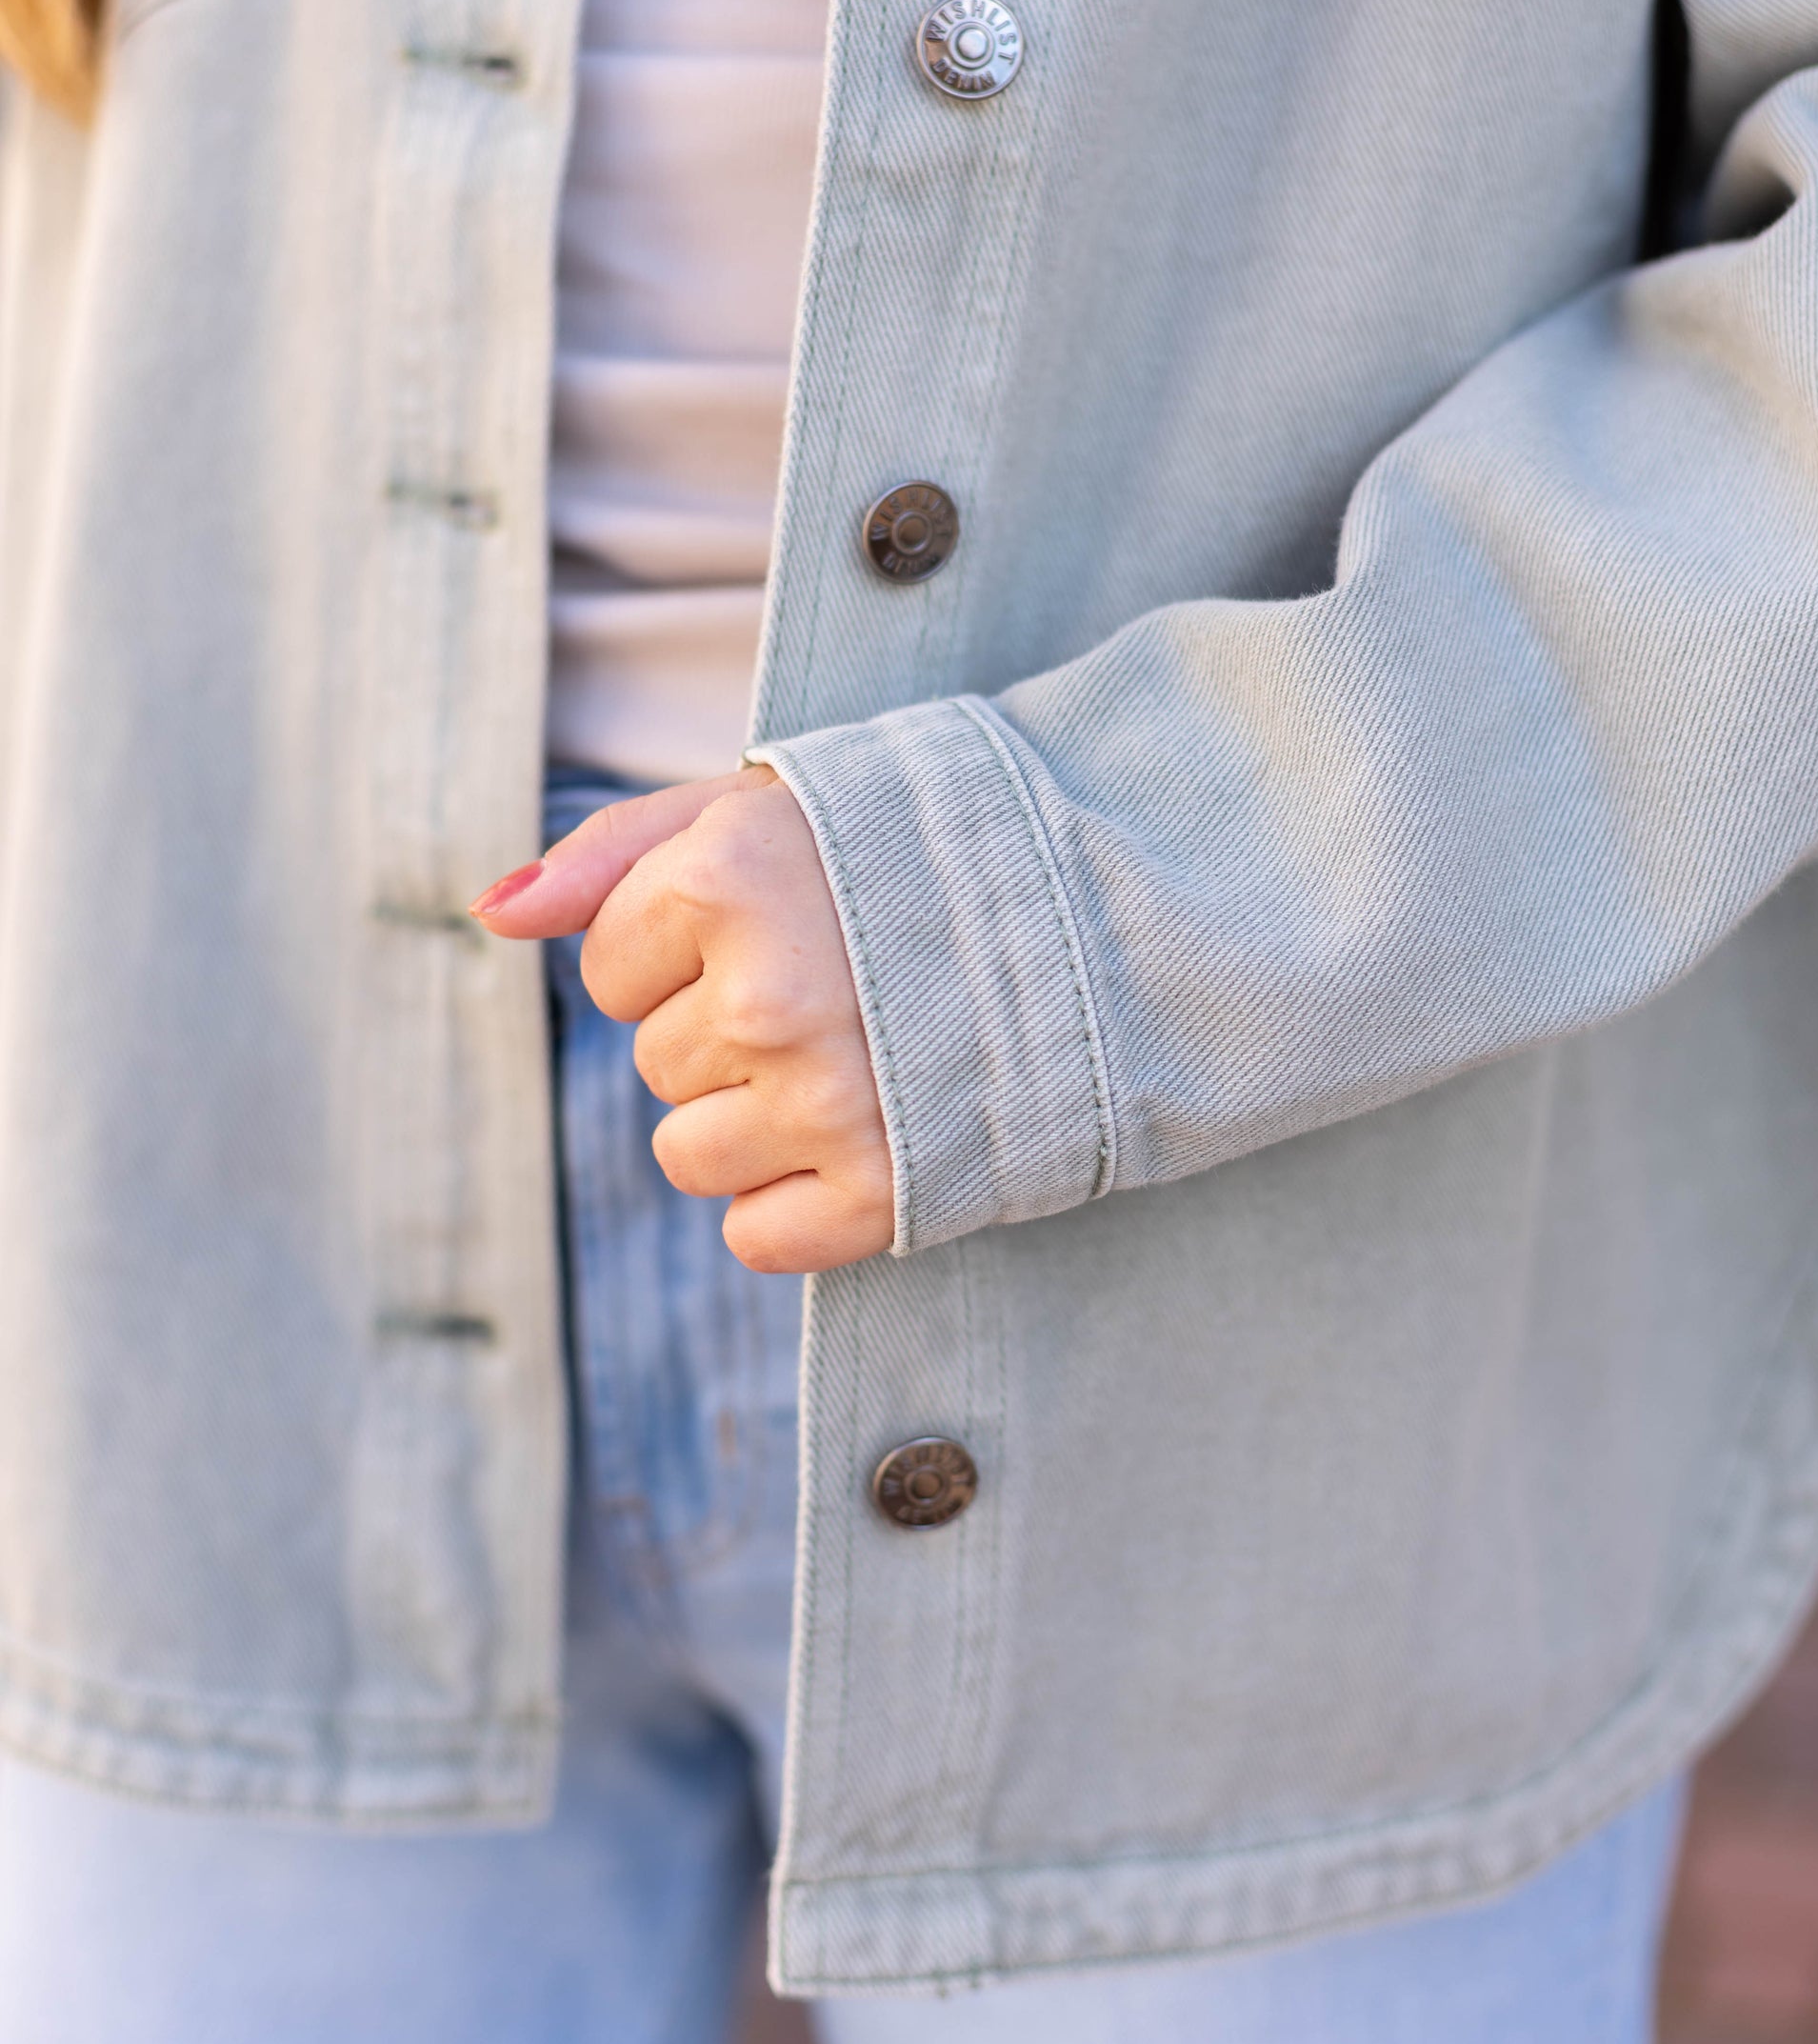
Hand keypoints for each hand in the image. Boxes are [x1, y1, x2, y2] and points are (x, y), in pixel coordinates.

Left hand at [470, 769, 893, 1273]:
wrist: (1100, 915)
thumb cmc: (906, 847)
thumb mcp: (755, 807)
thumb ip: (610, 856)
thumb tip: (490, 916)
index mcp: (727, 879)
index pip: (610, 971)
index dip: (685, 946)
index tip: (782, 921)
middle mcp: (766, 995)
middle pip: (654, 1063)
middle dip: (724, 1026)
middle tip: (837, 981)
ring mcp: (823, 1102)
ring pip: (686, 1154)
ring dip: (751, 1117)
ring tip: (852, 1052)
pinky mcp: (882, 1192)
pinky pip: (754, 1236)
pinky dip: (796, 1203)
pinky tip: (866, 1127)